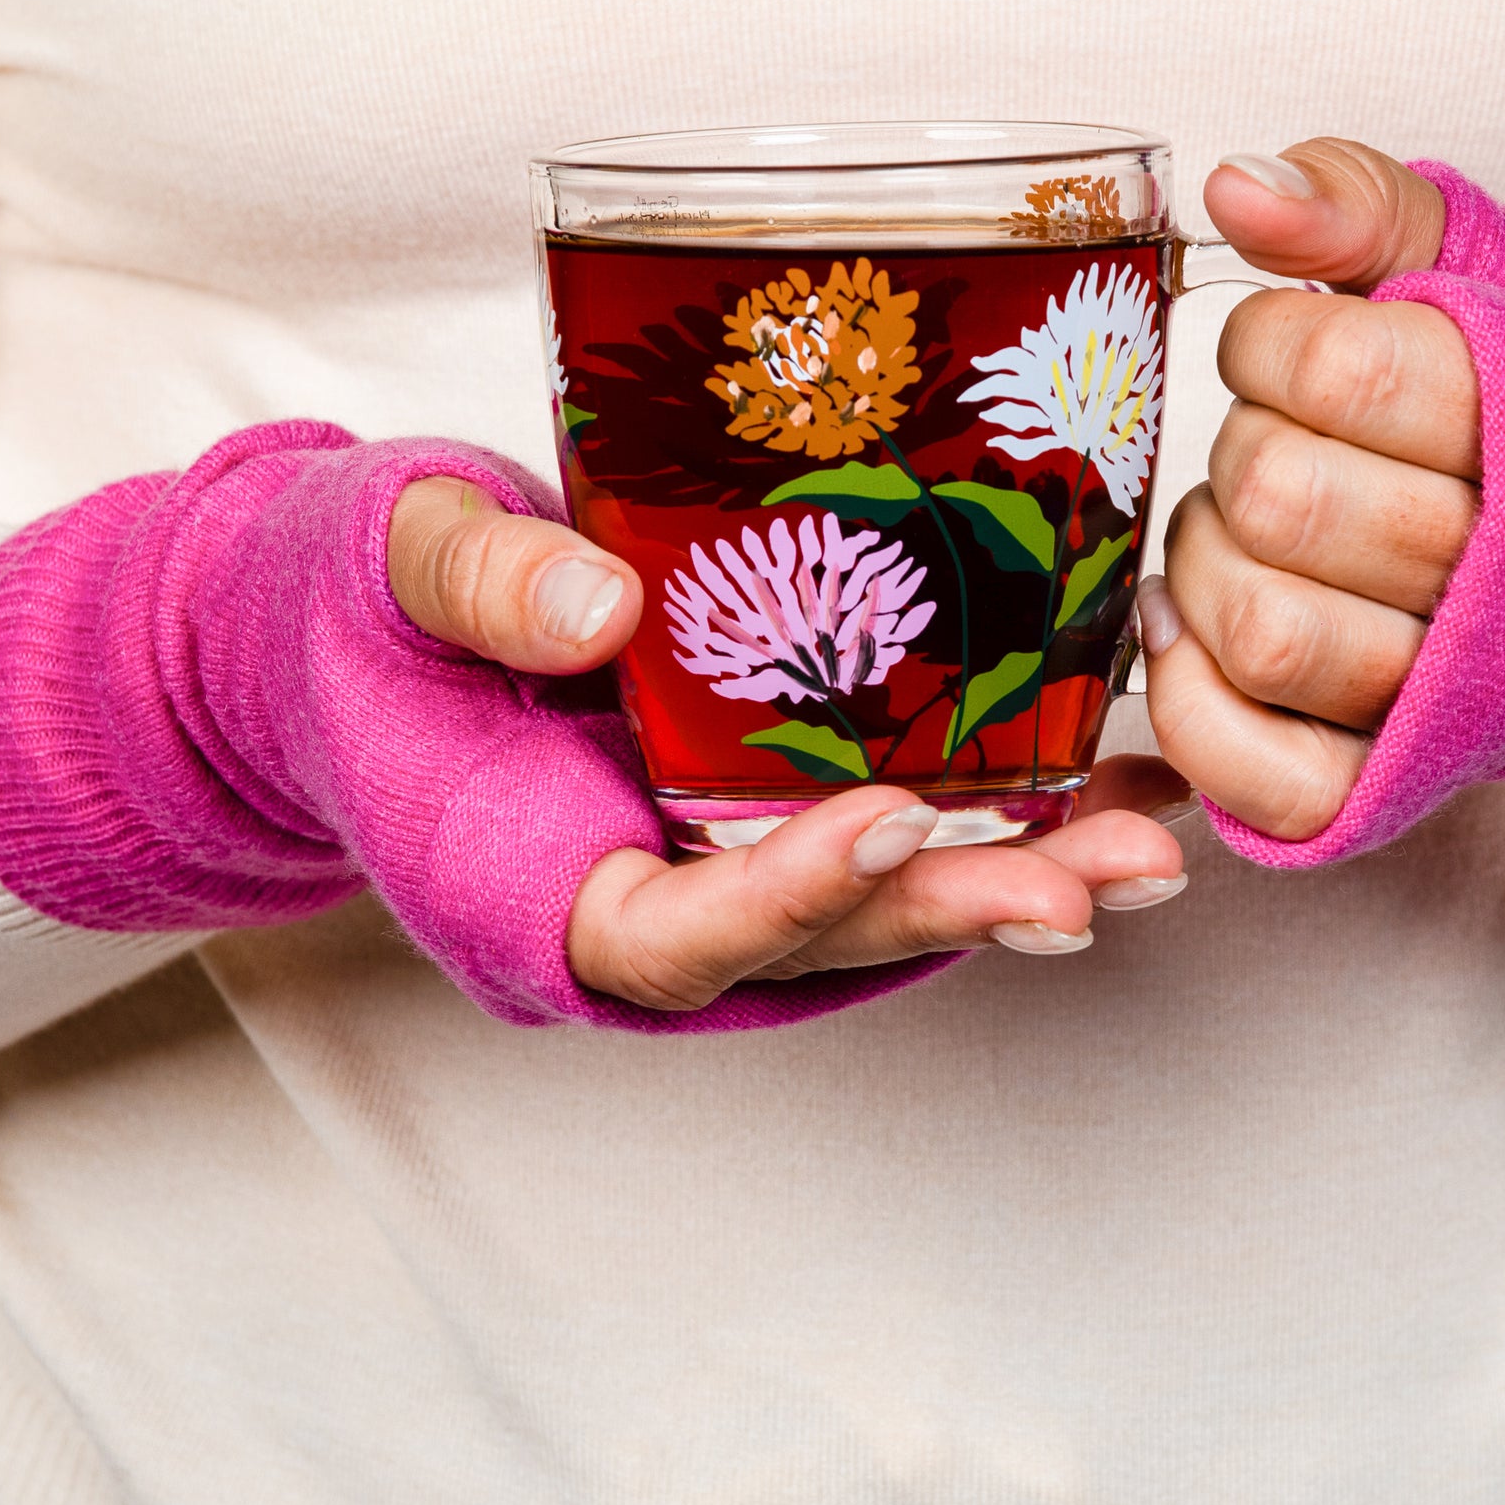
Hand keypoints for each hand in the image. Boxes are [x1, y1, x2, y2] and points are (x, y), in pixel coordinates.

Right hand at [383, 477, 1191, 1011]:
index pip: (670, 941)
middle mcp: (647, 903)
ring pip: (886, 898)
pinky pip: (904, 824)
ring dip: (1028, 871)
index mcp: (531, 889)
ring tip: (1156, 835)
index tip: (886, 828)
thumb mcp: (386, 561)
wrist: (348, 620)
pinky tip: (1136, 767)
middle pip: (822, 943)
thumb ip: (477, 583)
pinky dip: (1023, 802)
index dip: (786, 903)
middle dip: (963, 908)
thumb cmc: (349, 607)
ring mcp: (717, 862)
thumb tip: (596, 607)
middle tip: (1096, 877)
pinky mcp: (768, 806)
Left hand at [1143, 139, 1481, 841]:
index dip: (1270, 341)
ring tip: (1240, 532)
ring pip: (1260, 631)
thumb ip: (1361, 205)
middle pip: (1280, 499)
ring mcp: (1442, 696)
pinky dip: (1194, 703)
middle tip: (1273, 442)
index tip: (1294, 346)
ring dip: (1207, 565)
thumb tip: (1236, 189)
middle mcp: (1496, 575)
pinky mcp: (1383, 785)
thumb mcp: (1482, 266)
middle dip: (1242, 450)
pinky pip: (1256, 772)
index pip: (1334, 371)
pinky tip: (1196, 633)